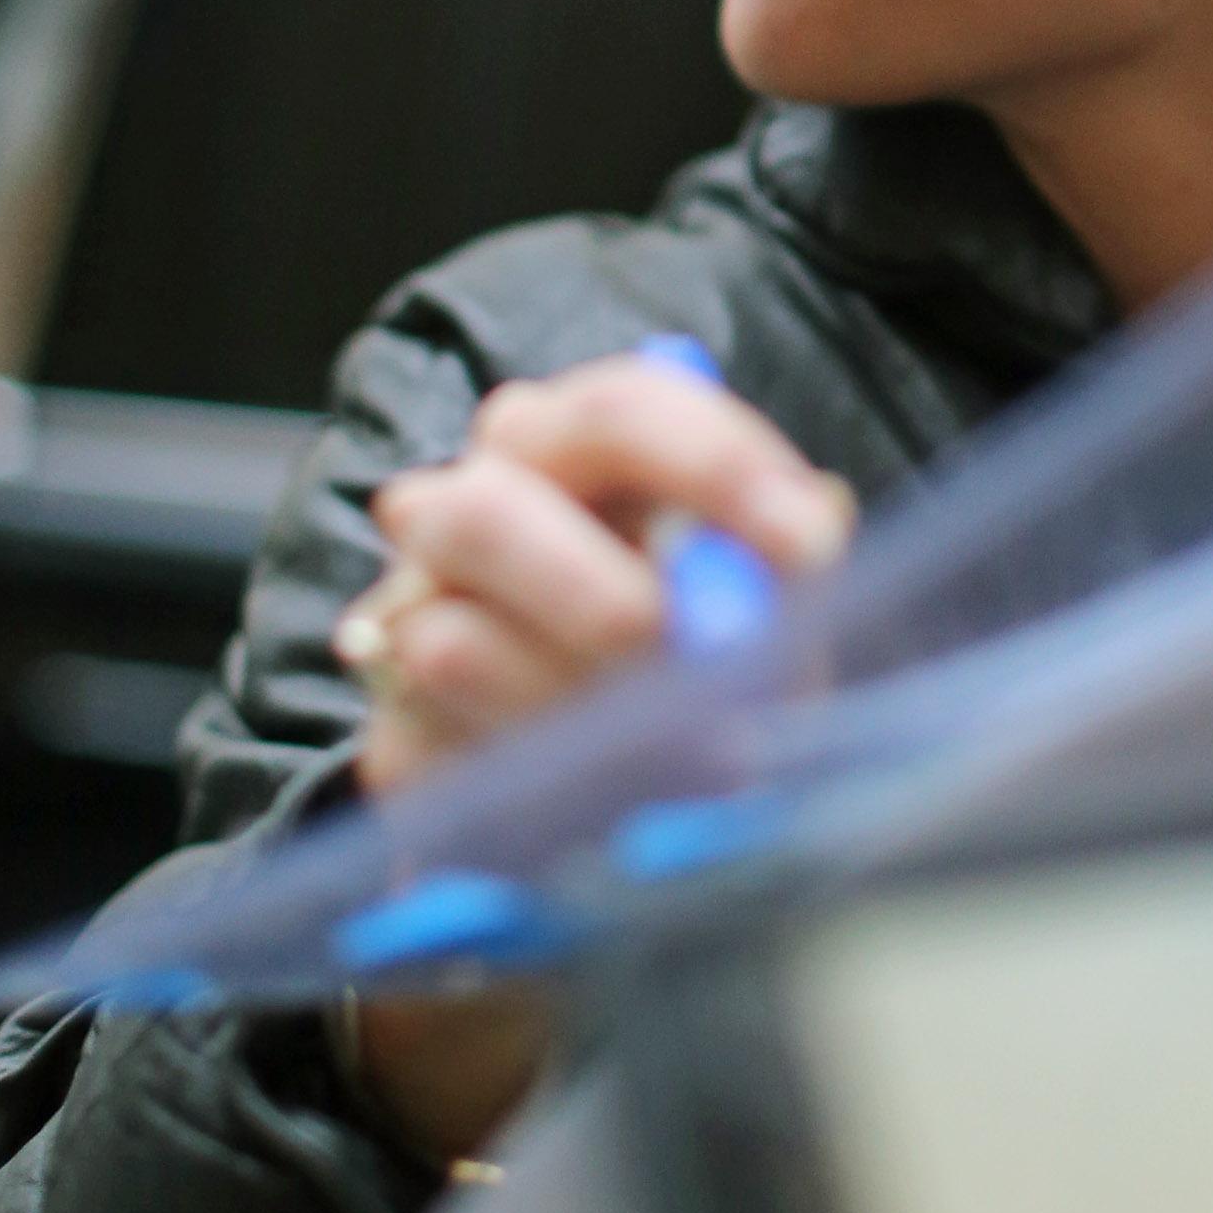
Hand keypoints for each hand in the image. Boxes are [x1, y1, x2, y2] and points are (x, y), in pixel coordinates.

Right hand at [335, 353, 851, 1160]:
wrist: (627, 774)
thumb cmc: (714, 642)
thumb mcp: (771, 588)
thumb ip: (790, 548)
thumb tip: (814, 523)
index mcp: (572, 442)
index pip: (620, 409)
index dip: (714, 466)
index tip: (802, 544)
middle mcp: (473, 505)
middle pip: (484, 512)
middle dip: (595, 598)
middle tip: (683, 661)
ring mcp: (412, 616)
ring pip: (448, 646)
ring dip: (572, 716)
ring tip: (670, 755)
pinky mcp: (397, 736)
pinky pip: (440, 763)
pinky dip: (535, 792)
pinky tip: (603, 802)